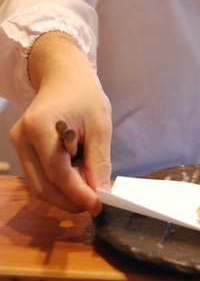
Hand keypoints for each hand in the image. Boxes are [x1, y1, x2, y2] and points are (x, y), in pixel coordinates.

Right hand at [9, 32, 111, 215]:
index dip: (78, 192)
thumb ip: (99, 161)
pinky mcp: (21, 148)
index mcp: (40, 126)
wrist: (64, 76)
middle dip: (71, 199)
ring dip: (66, 192)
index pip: (57, 172)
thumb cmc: (84, 95)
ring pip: (39, 185)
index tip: (99, 204)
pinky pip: (39, 176)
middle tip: (97, 201)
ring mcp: (18, 144)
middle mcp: (22, 137)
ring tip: (89, 182)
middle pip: (44, 185)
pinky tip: (78, 173)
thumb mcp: (100, 126)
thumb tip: (101, 193)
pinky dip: (59, 182)